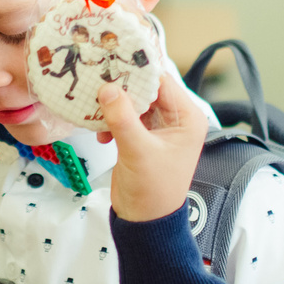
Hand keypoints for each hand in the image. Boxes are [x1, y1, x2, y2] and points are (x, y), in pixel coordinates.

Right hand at [93, 72, 207, 223]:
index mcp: (187, 118)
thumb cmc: (154, 193)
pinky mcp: (140, 137)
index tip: (113, 62)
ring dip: (113, 105)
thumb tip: (109, 89)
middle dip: (122, 88)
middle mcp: (175, 120)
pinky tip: (100, 130)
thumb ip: (122, 118)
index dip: (138, 72)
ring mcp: (157, 128)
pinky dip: (110, 119)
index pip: (162, 82)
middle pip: (145, 89)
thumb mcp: (138, 151)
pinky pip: (123, 116)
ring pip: (132, 102)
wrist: (144, 221)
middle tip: (98, 81)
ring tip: (96, 108)